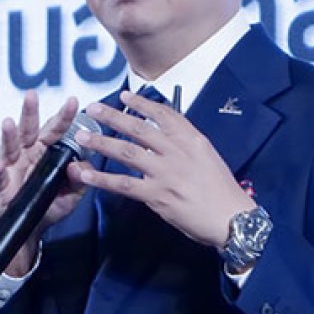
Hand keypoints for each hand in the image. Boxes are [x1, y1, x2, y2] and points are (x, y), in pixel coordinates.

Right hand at [0, 93, 84, 276]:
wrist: (31, 229)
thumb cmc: (51, 206)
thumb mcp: (73, 194)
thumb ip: (79, 179)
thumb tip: (79, 165)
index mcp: (46, 152)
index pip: (56, 130)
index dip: (64, 116)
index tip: (73, 101)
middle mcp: (28, 154)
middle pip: (29, 130)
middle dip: (30, 113)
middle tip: (31, 95)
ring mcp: (13, 168)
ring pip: (10, 147)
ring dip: (9, 135)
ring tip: (9, 123)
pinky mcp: (1, 186)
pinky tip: (0, 165)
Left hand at [76, 90, 255, 246]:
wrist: (231, 217)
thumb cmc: (221, 190)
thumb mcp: (207, 157)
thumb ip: (185, 145)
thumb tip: (164, 137)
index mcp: (191, 139)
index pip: (163, 114)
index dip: (141, 104)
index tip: (123, 96)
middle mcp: (177, 151)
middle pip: (139, 128)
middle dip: (113, 116)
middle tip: (93, 109)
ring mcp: (165, 172)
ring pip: (127, 151)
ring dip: (101, 142)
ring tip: (81, 137)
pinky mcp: (157, 195)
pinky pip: (123, 184)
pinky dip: (102, 179)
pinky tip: (85, 174)